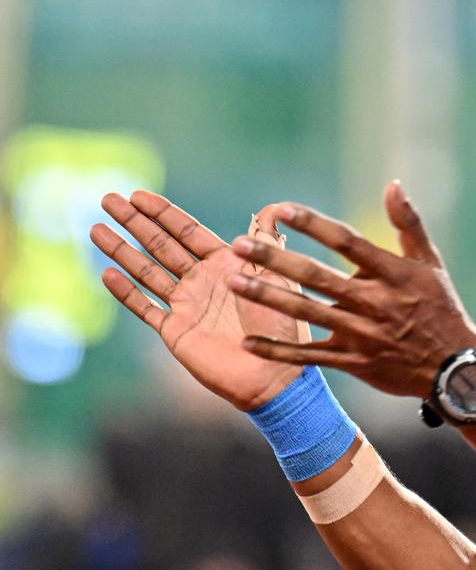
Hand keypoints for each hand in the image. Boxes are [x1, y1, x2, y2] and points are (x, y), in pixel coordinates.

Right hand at [90, 191, 303, 409]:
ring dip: (122, 251)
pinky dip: (126, 292)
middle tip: (108, 199)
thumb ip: (267, 243)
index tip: (138, 195)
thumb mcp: (279, 277)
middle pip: (162, 245)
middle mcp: (203, 281)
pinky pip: (145, 307)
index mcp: (227, 264)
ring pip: (147, 272)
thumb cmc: (284, 325)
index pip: (188, 232)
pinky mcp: (175, 330)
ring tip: (96, 228)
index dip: (163, 213)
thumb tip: (274, 206)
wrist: (274, 374)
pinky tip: (106, 273)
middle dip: (135, 222)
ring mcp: (187, 305)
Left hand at [227, 181, 475, 397]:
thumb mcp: (430, 263)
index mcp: (391, 273)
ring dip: (268, 297)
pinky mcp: (353, 361)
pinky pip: (310, 356)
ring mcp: (361, 333)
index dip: (312, 225)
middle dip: (275, 259)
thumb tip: (392, 184)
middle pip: (316, 276)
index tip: (280, 210)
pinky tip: (249, 341)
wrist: (455, 368)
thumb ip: (408, 223)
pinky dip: (279, 351)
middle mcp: (372, 301)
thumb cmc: (441, 308)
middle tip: (239, 245)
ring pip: (307, 313)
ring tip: (235, 282)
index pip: (346, 241)